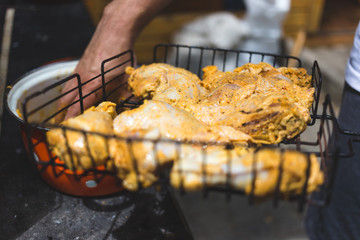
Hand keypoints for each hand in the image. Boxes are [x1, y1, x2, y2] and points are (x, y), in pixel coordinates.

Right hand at [56, 0, 171, 120]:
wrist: (114, 31)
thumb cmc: (121, 54)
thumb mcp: (126, 76)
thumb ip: (127, 92)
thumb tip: (132, 104)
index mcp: (94, 84)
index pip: (80, 105)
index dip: (73, 116)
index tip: (68, 126)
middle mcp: (83, 78)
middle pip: (68, 98)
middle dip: (65, 111)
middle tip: (63, 122)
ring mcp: (79, 70)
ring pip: (67, 89)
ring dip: (65, 101)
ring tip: (64, 111)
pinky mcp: (80, 64)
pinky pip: (71, 81)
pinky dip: (69, 89)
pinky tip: (72, 92)